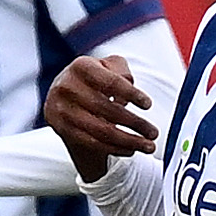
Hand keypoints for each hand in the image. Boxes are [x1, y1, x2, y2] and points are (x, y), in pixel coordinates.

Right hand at [43, 54, 158, 180]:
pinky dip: (114, 148)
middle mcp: (66, 88)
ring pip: (100, 131)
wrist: (65, 92)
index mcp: (81, 67)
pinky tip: (130, 149)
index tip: (148, 105)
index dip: (131, 94)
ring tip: (148, 146)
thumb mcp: (109, 65)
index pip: (110, 82)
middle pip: (106, 109)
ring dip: (128, 141)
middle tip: (154, 132)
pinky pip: (92, 143)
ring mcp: (61, 110)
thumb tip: (131, 91)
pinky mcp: (61, 129)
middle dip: (135, 123)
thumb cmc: (95, 77)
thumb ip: (122, 72)